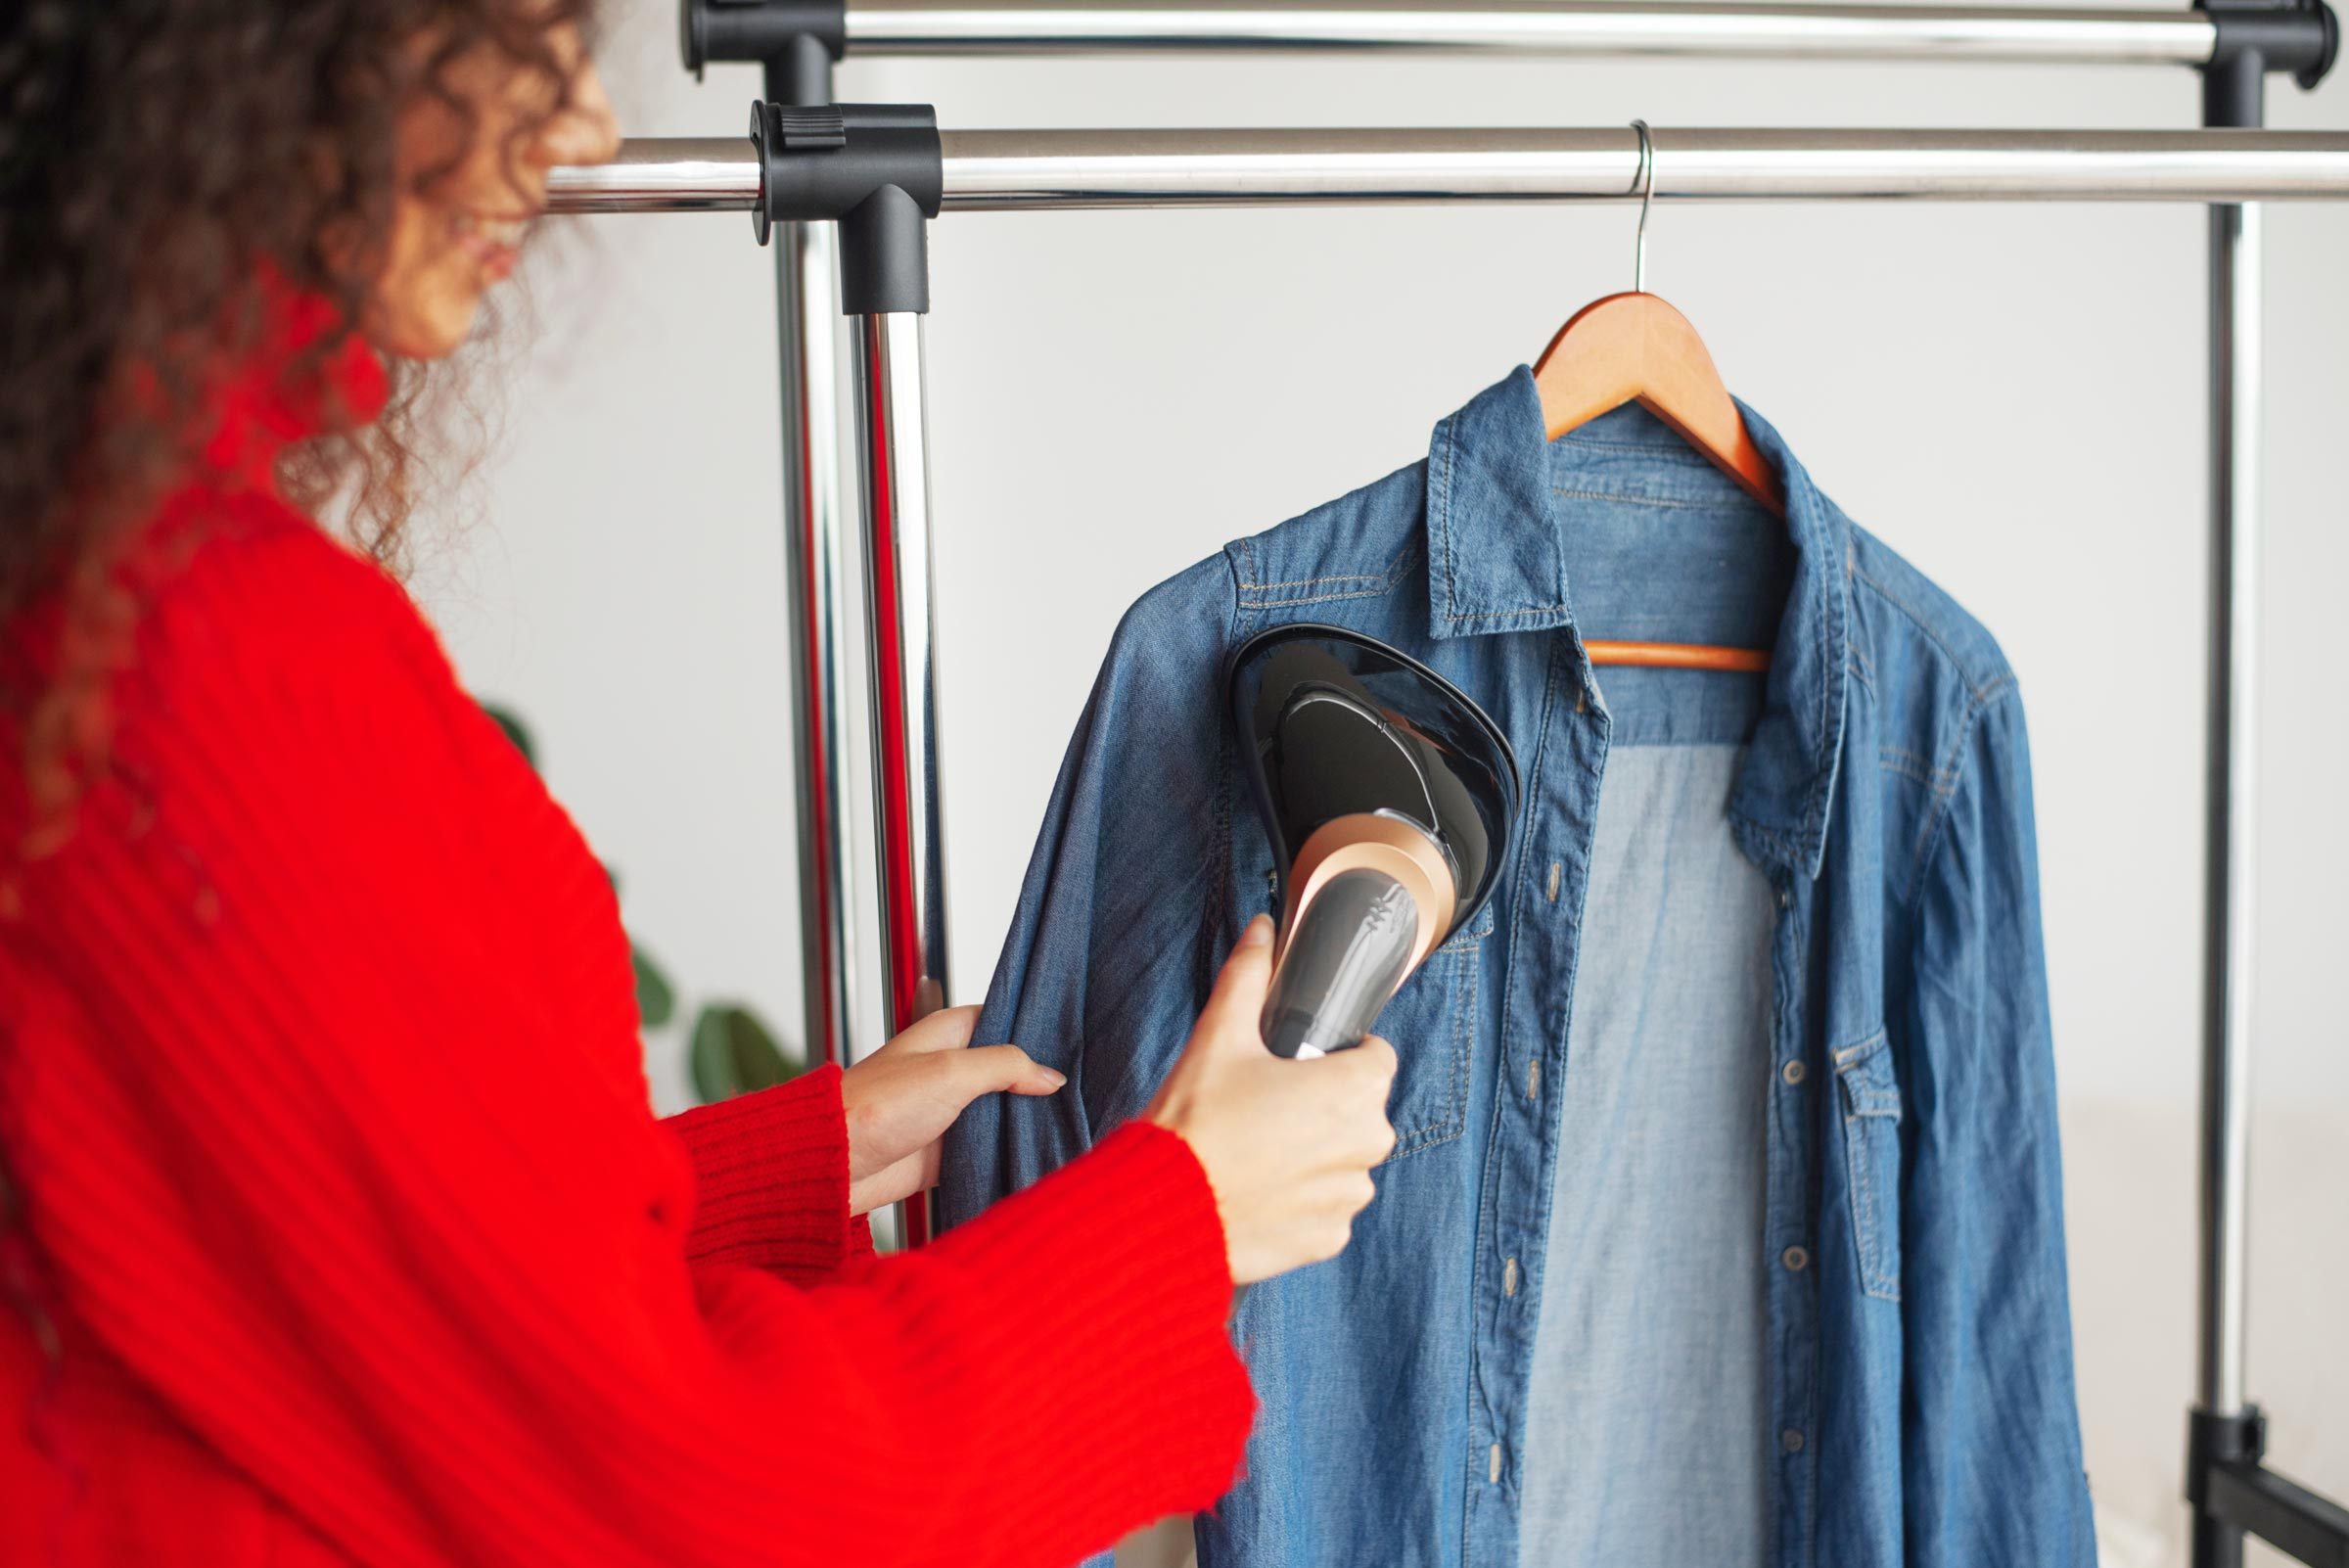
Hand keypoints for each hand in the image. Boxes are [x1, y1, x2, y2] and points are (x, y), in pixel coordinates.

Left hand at [840, 1005, 1065, 1216]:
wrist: (837, 1163)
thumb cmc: (874, 1106)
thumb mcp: (952, 1070)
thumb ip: (1006, 1066)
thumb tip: (1050, 1076)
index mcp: (951, 1033)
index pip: (1006, 1019)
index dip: (1038, 1030)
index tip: (1077, 1040)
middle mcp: (954, 1069)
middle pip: (1011, 1070)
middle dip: (1041, 1081)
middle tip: (1085, 1086)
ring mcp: (953, 1111)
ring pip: (1005, 1112)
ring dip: (1029, 1120)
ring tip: (1074, 1120)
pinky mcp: (950, 1150)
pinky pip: (991, 1149)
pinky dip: (1013, 1153)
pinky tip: (1043, 1153)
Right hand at [1146, 915, 1398, 1284]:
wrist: (1163, 1211)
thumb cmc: (1194, 1123)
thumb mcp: (1219, 1037)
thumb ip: (1249, 976)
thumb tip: (1262, 931)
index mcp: (1352, 1090)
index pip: (1378, 1058)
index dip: (1342, 1054)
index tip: (1304, 1062)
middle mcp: (1365, 1146)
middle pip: (1362, 1111)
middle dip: (1326, 1105)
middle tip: (1268, 1105)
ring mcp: (1349, 1196)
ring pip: (1346, 1160)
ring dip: (1316, 1154)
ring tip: (1259, 1150)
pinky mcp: (1329, 1238)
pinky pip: (1328, 1207)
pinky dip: (1302, 1199)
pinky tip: (1260, 1189)